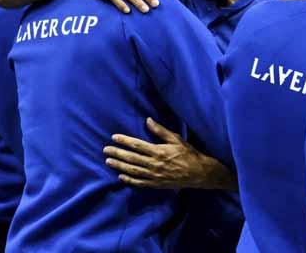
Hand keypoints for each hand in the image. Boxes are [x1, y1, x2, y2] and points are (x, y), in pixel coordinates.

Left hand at [103, 117, 235, 189]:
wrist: (199, 173)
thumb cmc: (188, 154)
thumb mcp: (176, 139)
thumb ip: (160, 131)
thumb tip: (147, 120)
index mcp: (159, 151)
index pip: (137, 145)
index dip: (124, 141)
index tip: (114, 137)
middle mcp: (154, 164)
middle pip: (132, 158)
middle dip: (117, 153)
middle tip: (106, 150)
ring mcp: (155, 175)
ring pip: (133, 170)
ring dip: (120, 166)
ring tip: (108, 162)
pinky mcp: (157, 184)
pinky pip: (140, 183)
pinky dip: (130, 180)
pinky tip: (121, 176)